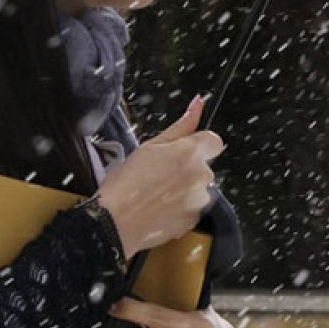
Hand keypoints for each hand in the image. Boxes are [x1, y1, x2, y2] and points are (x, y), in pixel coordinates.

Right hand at [94, 95, 221, 256]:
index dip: (198, 144)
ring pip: (198, 189)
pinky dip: (180, 208)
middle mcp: (200, 176)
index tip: (183, 151)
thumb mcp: (149, 146)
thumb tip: (198, 104)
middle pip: (204, 166)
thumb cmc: (126, 185)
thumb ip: (181, 126)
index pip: (213, 141)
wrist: (115, 223)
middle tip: (159, 174)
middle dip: (187, 169)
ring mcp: (199, 200)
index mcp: (190, 152)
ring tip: (156, 193)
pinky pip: (192, 209)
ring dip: (184, 190)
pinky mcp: (194, 221)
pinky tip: (159, 207)